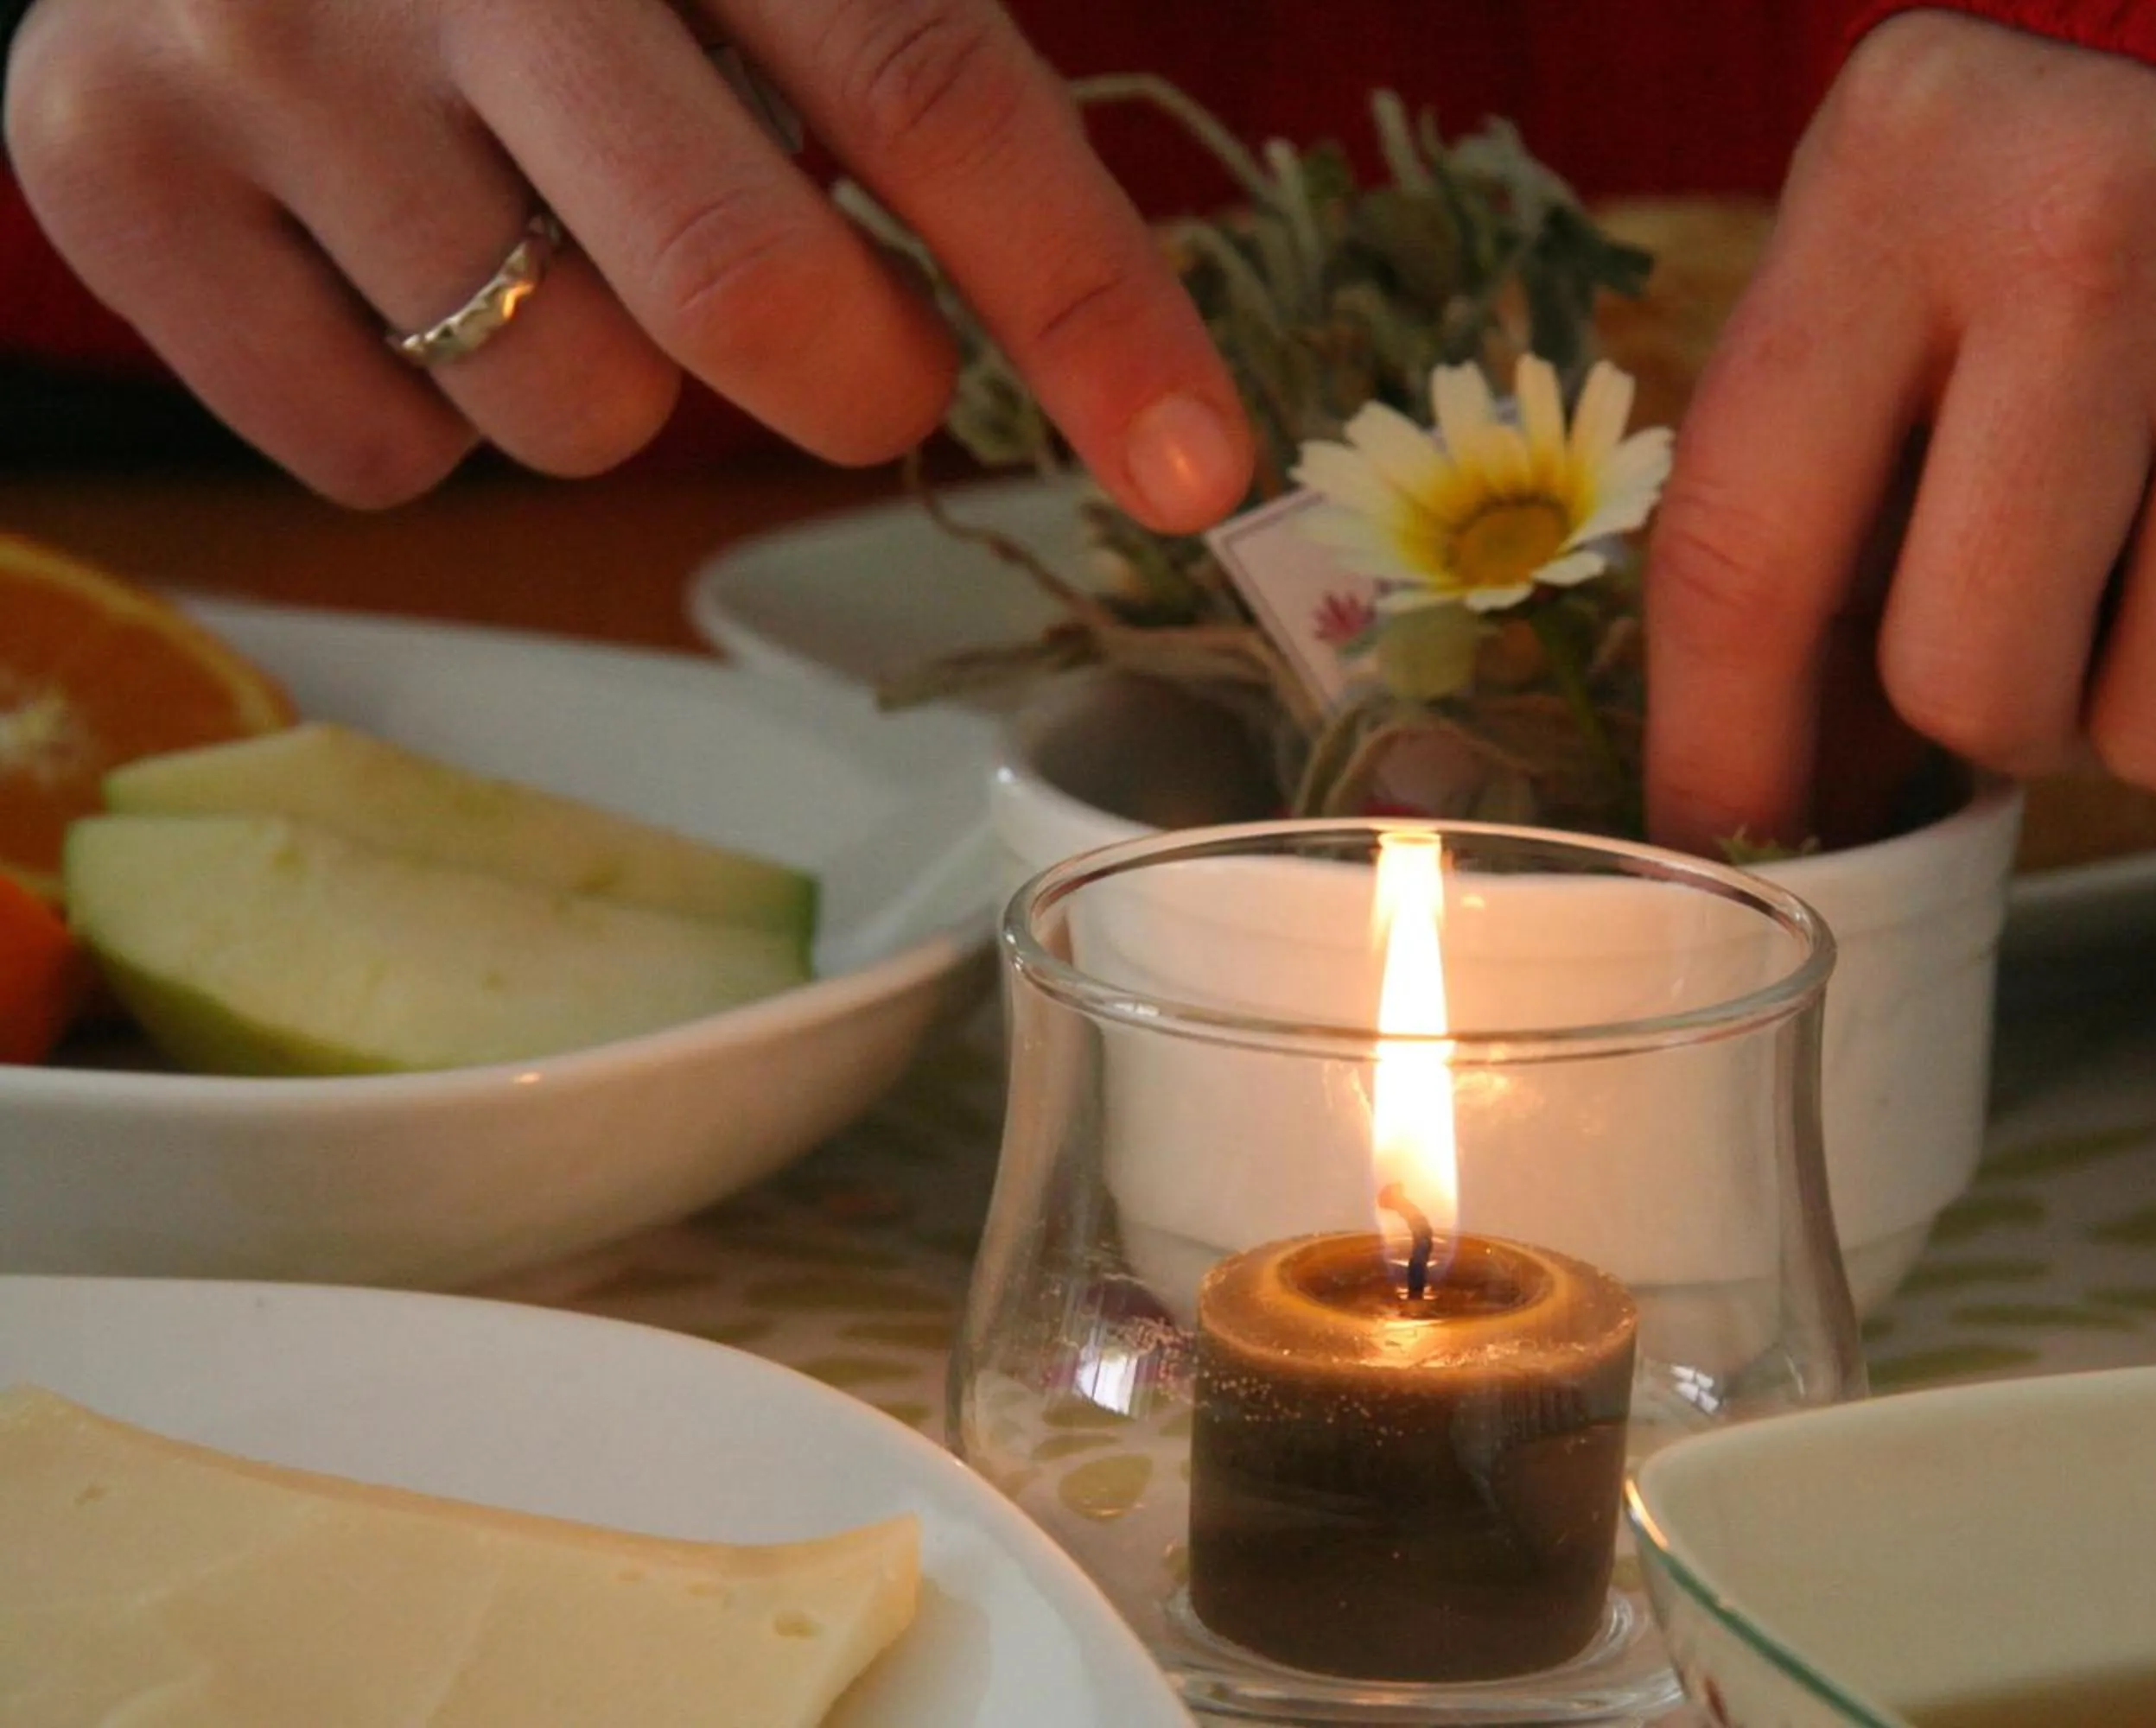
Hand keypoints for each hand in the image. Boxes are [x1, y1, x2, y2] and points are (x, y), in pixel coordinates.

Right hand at [2, 0, 1250, 521]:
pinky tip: (395, 262)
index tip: (1198, 471)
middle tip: (850, 349)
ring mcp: (261, 51)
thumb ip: (906, 60)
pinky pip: (373, 454)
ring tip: (547, 232)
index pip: (936, 97)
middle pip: (746, 301)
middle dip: (855, 382)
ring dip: (620, 386)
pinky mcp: (106, 166)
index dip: (1088, 306)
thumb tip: (1135, 338)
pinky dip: (429, 415)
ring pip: (564, 414)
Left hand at [1644, 12, 2155, 850]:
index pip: (1744, 555)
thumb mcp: (1894, 267)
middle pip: (1974, 685)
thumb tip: (1771, 806)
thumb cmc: (2081, 192)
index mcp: (1901, 177)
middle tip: (2055, 593)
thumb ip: (1809, 502)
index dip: (1721, 750)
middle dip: (1998, 702)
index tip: (1727, 840)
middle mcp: (2104, 228)